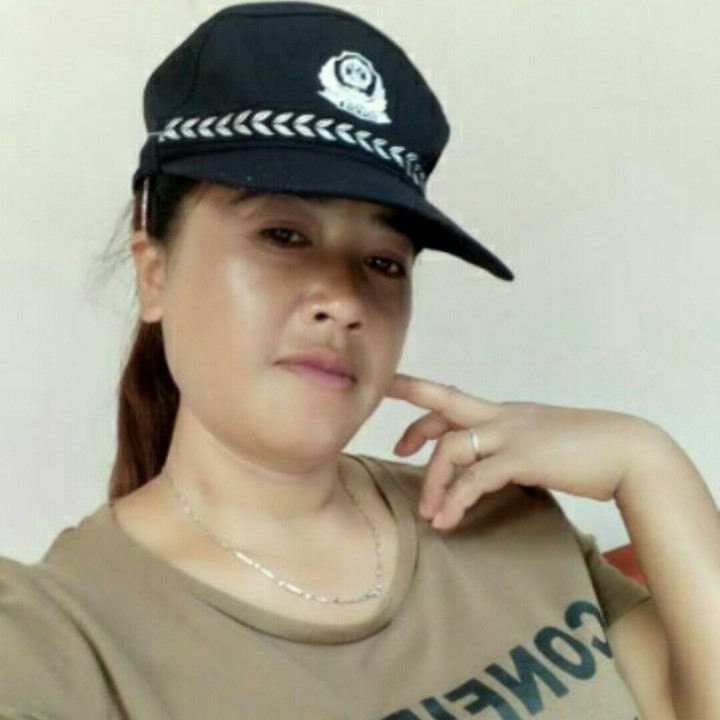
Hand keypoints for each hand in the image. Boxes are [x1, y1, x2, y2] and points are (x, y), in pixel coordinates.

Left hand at [386, 373, 659, 530]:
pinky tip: (447, 520)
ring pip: (452, 448)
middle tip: (394, 448)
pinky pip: (476, 478)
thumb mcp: (543, 444)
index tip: (403, 425)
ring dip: (434, 483)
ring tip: (429, 515)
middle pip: (445, 401)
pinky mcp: (524, 457)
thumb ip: (513, 452)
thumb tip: (492, 473)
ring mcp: (512, 434)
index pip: (454, 401)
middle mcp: (503, 416)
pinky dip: (455, 499)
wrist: (630, 452)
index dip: (423, 404)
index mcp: (506, 412)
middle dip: (411, 412)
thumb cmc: (589, 451)